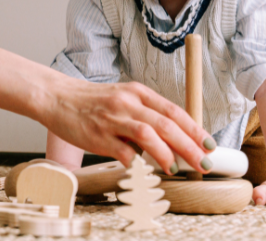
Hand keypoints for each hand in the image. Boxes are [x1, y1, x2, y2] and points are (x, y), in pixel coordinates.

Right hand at [45, 79, 214, 175]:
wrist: (56, 97)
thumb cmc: (90, 101)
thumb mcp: (122, 98)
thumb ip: (144, 113)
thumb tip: (171, 138)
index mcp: (137, 92)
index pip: (173, 110)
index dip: (194, 129)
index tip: (209, 144)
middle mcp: (128, 103)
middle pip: (167, 124)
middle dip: (190, 146)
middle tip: (204, 163)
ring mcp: (113, 119)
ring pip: (148, 135)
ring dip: (167, 154)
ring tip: (177, 169)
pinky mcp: (98, 135)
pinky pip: (124, 152)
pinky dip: (139, 163)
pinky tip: (146, 172)